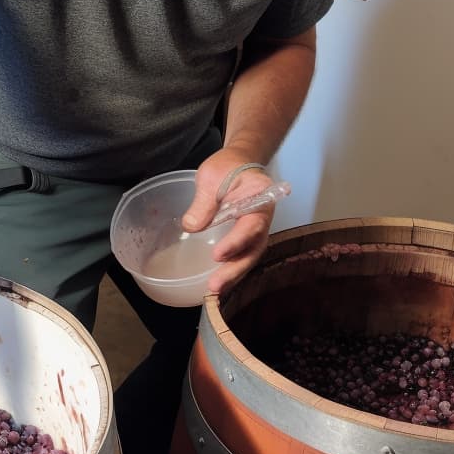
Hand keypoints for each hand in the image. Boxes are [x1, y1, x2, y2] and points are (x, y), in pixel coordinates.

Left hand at [183, 149, 276, 295]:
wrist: (238, 163)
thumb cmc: (226, 167)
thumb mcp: (211, 177)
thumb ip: (204, 202)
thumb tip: (191, 227)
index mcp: (260, 199)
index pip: (252, 225)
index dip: (237, 242)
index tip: (218, 255)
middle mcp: (262, 218)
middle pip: (253, 248)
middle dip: (235, 269)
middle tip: (215, 285)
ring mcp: (255, 230)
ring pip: (248, 256)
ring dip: (233, 275)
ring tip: (214, 291)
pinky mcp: (245, 237)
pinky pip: (241, 255)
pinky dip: (231, 269)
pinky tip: (216, 283)